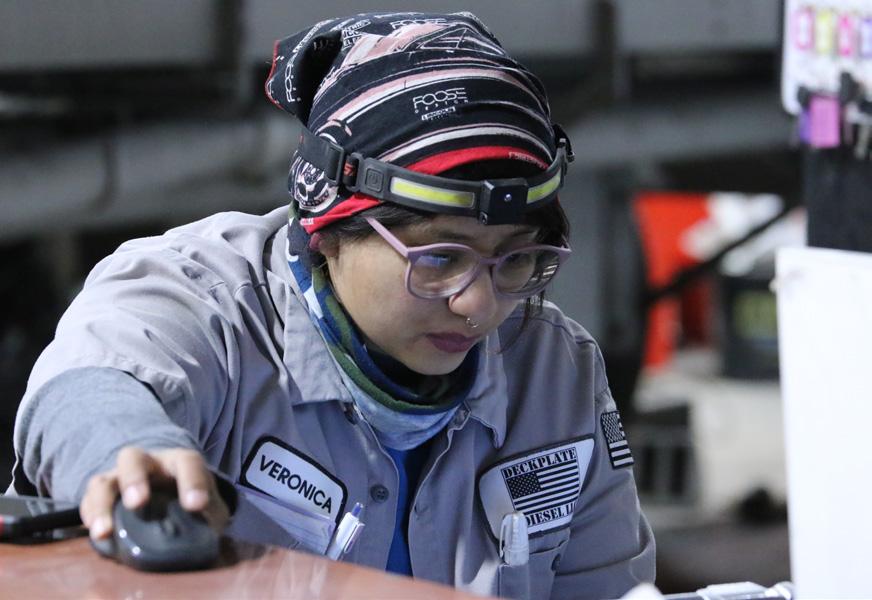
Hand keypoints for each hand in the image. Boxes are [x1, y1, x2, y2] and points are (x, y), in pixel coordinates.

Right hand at [80, 446, 230, 539]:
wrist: (168, 494)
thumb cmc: (191, 499)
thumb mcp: (209, 508)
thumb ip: (211, 519)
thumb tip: (210, 542)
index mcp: (179, 462)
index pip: (187, 462)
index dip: (192, 482)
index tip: (196, 506)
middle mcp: (148, 464)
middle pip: (134, 459)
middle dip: (134, 479)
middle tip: (137, 502)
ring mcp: (120, 478)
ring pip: (104, 480)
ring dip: (102, 504)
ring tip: (104, 531)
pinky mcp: (102, 496)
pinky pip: (88, 501)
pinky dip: (90, 517)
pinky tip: (96, 534)